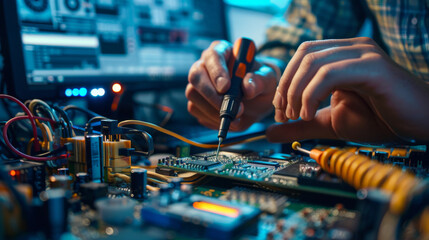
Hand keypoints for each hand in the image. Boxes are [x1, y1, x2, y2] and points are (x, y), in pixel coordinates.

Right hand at [186, 40, 278, 130]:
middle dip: (211, 94)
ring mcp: (198, 84)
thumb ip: (260, 81)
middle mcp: (205, 65)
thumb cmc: (260, 83)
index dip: (217, 71)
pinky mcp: (195, 101)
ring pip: (193, 94)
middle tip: (231, 108)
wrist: (256, 101)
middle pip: (196, 75)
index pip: (213, 55)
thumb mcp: (268, 79)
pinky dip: (211, 118)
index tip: (226, 87)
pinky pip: (195, 109)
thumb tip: (247, 88)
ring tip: (236, 115)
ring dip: (213, 109)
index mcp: (222, 51)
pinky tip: (228, 118)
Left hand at [268, 37, 428, 142]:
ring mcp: (362, 54)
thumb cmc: (380, 120)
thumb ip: (301, 124)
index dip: (285, 83)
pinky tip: (310, 114)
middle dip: (287, 86)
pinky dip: (312, 94)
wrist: (419, 126)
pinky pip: (330, 73)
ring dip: (297, 92)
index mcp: (341, 56)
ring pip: (312, 62)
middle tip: (285, 114)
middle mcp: (351, 48)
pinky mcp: (372, 67)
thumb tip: (271, 131)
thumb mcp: (331, 122)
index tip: (280, 112)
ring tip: (298, 116)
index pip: (301, 56)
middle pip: (303, 54)